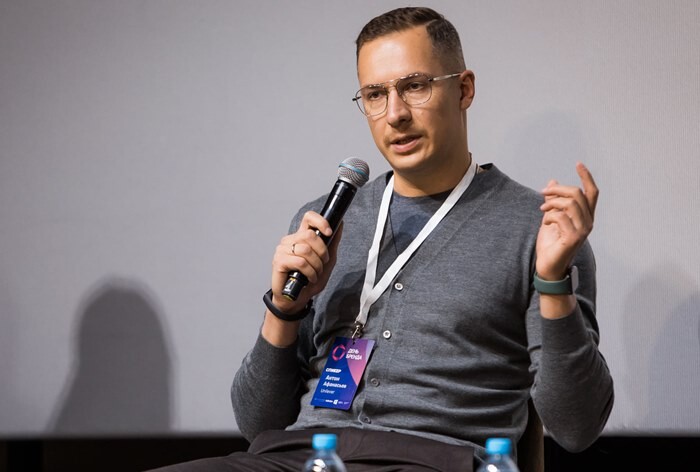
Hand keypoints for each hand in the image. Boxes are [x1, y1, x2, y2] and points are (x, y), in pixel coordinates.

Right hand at [270, 211, 342, 313]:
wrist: (297, 298)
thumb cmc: (309, 279)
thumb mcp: (328, 260)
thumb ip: (333, 242)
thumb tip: (340, 223)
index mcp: (301, 237)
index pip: (308, 218)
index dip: (320, 221)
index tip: (329, 232)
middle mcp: (290, 240)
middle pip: (309, 234)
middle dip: (322, 251)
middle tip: (323, 263)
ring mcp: (282, 250)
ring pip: (306, 249)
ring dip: (316, 265)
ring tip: (315, 273)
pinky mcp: (279, 261)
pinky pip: (300, 262)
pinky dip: (310, 272)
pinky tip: (310, 278)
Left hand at [536, 162, 598, 280]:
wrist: (548, 266)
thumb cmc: (551, 243)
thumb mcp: (550, 217)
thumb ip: (553, 201)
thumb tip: (552, 182)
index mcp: (585, 216)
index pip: (592, 193)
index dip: (587, 177)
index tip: (578, 164)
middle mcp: (588, 222)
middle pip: (578, 194)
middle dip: (559, 189)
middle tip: (543, 192)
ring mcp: (583, 230)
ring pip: (571, 203)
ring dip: (552, 202)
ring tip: (542, 208)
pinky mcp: (574, 238)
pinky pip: (561, 217)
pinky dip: (549, 216)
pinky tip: (545, 222)